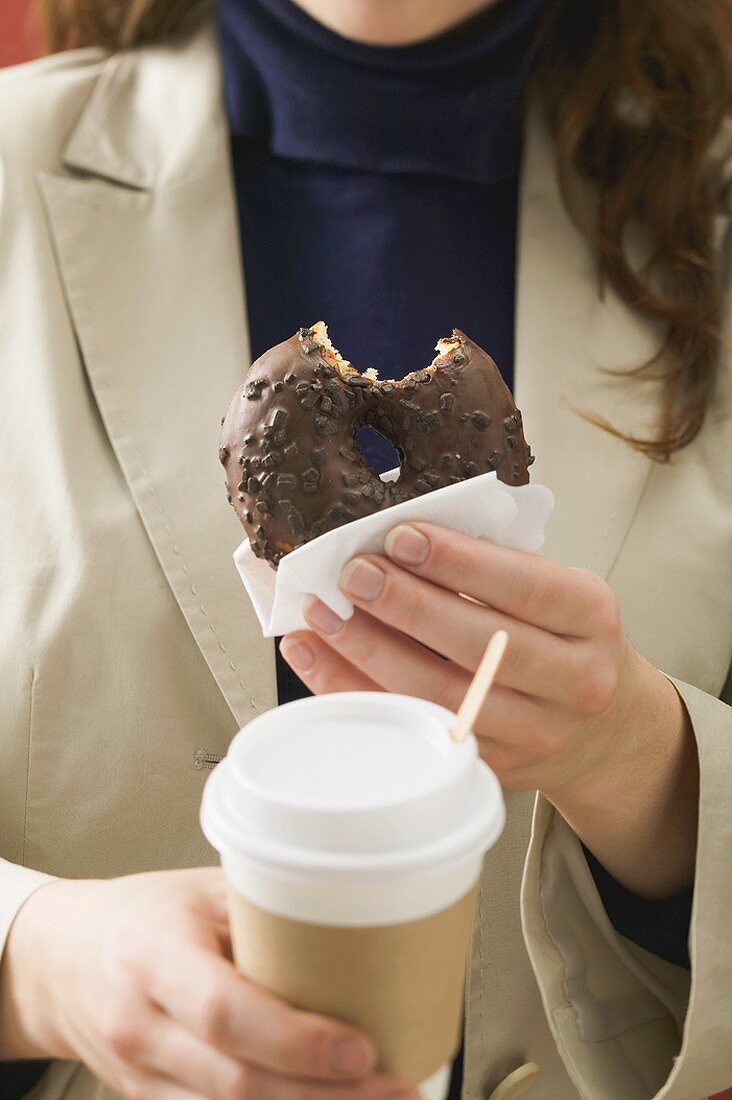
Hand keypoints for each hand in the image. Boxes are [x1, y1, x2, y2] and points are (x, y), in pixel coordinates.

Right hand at [0, 868, 415, 1099]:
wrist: (59, 962)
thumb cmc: (139, 916)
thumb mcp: (199, 891)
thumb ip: (265, 911)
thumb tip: (358, 917)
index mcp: (154, 956)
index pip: (225, 1012)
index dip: (296, 1041)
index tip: (361, 1050)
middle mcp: (142, 1026)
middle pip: (236, 1085)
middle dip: (324, 1099)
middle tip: (397, 1089)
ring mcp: (141, 1077)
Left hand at [281, 523, 697, 895]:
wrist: (606, 730)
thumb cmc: (564, 640)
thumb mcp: (558, 593)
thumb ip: (493, 569)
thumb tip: (395, 544)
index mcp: (591, 617)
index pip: (524, 585)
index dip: (458, 562)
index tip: (400, 537)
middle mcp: (576, 680)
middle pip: (481, 646)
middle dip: (407, 607)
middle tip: (352, 575)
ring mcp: (536, 732)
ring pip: (442, 696)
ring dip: (369, 654)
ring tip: (321, 616)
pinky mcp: (494, 767)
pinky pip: (417, 731)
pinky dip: (359, 694)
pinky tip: (318, 661)